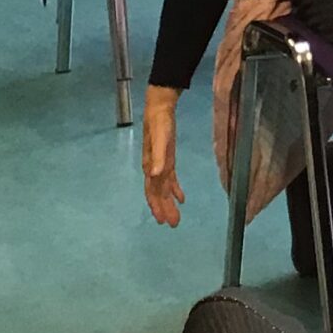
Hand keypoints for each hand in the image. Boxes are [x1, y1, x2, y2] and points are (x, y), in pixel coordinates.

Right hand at [142, 88, 183, 227]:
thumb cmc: (160, 123)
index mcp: (151, 166)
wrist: (159, 108)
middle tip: (172, 224)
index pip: (153, 191)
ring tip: (175, 217)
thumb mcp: (161, 139)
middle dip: (164, 209)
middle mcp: (153, 168)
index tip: (162, 221)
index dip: (157, 206)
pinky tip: (181, 198)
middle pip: (158, 193)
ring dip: (169, 203)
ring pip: (163, 189)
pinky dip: (175, 190)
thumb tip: (155, 174)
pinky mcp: (167, 159)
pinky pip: (170, 179)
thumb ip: (158, 157)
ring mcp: (160, 164)